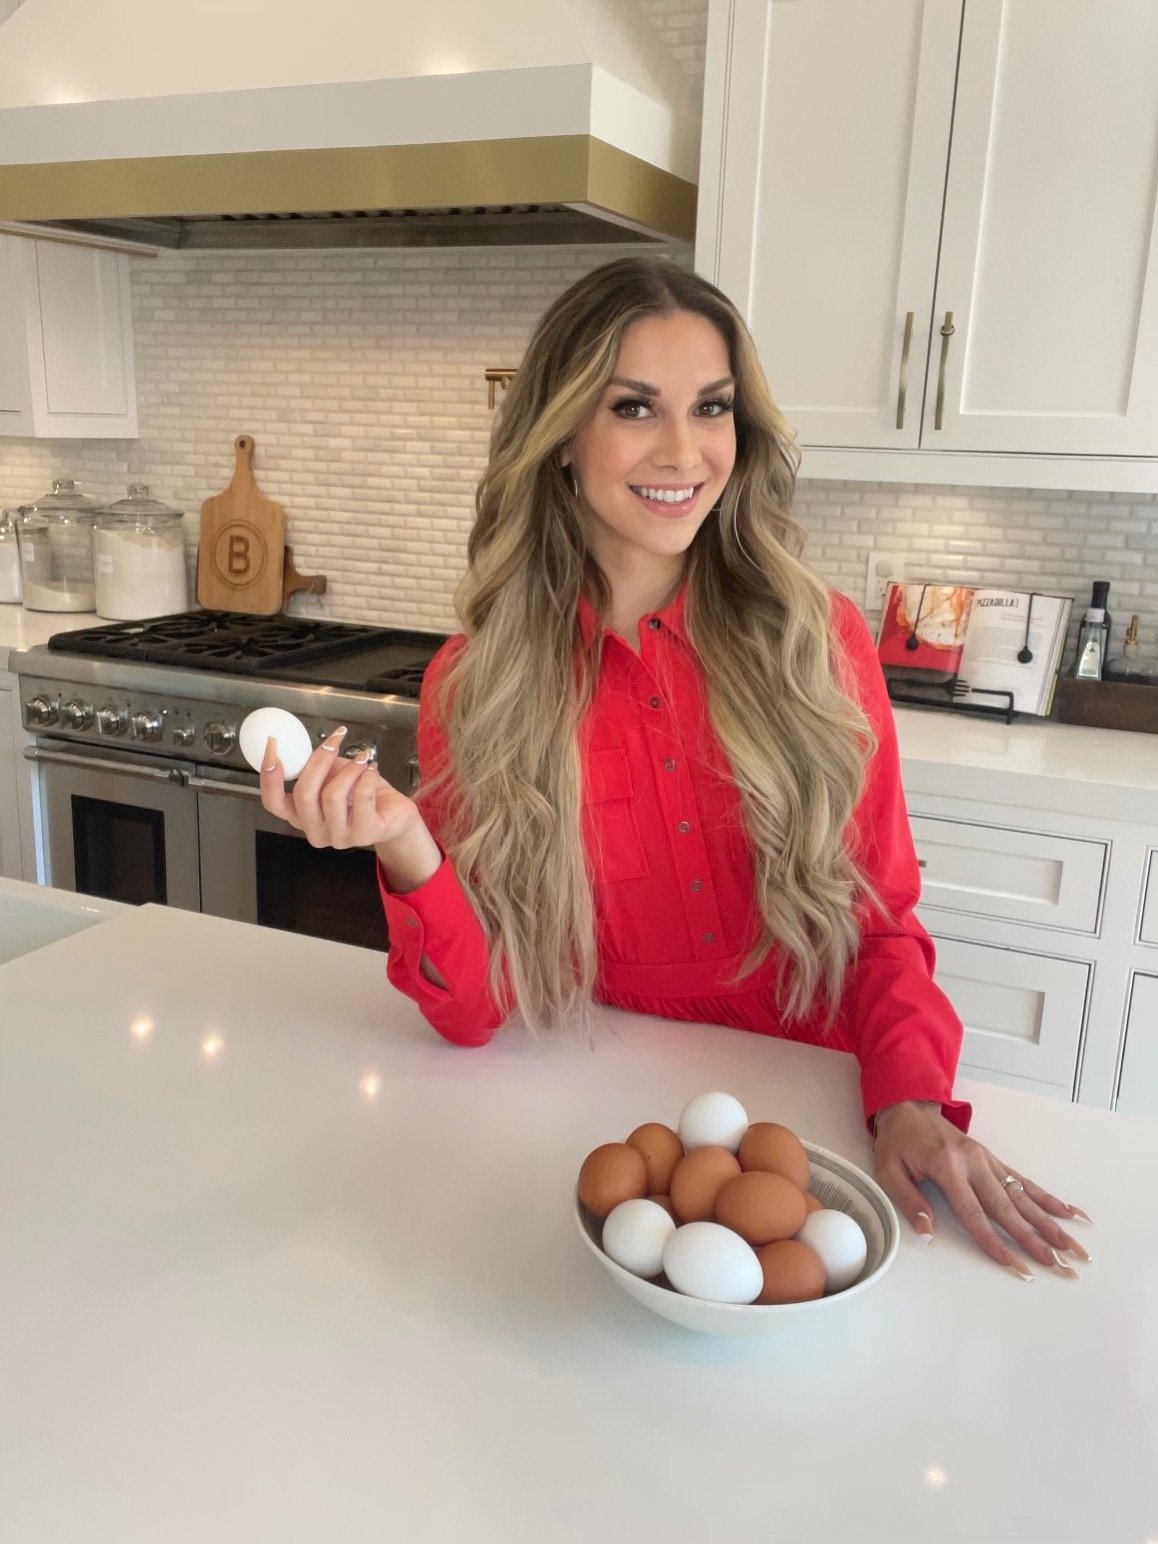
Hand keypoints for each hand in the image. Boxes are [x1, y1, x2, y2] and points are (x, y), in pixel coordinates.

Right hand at [259, 725, 424, 852]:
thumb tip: (299, 744)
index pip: (273, 803)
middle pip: (303, 794)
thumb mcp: (333, 776)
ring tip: (362, 758)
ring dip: (349, 769)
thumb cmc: (361, 793)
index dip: (269, 777)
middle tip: (334, 741)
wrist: (394, 814)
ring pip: (332, 796)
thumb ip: (314, 767)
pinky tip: (372, 770)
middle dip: (318, 761)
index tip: (273, 746)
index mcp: (301, 816)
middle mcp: (315, 830)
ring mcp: (339, 837)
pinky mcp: (364, 834)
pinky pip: (361, 798)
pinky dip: (367, 777)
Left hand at [872, 1100, 1091, 1281]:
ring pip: (1023, 1195)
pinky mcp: (993, 1159)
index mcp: (948, 1167)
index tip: (1015, 1265)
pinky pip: (1023, 1179)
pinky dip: (1047, 1197)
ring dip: (1050, 1222)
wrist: (908, 1107)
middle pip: (1008, 1207)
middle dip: (1035, 1238)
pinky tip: (1068, 1211)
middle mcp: (973, 1163)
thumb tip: (928, 1234)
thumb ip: (910, 1202)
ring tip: (1072, 1244)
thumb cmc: (898, 1142)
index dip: (995, 1242)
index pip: (974, 1213)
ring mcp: (987, 1160)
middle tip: (1059, 1263)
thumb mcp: (889, 1171)